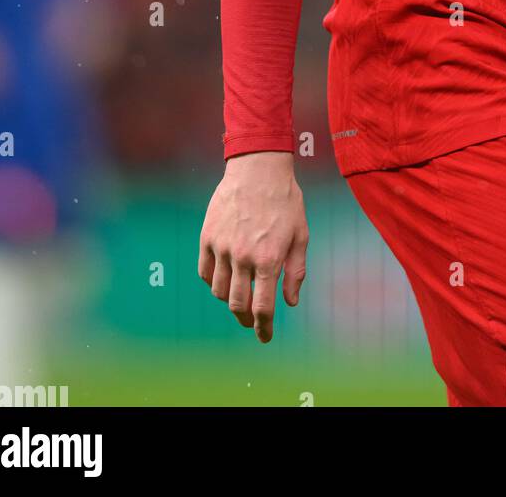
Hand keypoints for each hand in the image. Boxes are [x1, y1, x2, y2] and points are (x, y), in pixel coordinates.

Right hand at [198, 151, 307, 341]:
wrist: (258, 168)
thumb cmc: (285, 201)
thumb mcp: (301, 235)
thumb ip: (296, 271)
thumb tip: (290, 302)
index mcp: (269, 259)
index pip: (262, 308)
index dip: (263, 328)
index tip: (265, 337)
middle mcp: (243, 257)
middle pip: (237, 305)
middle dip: (245, 320)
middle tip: (251, 322)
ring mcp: (222, 247)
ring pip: (218, 291)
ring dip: (229, 301)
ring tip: (239, 298)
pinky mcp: (207, 237)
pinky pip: (205, 272)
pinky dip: (212, 281)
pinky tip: (224, 279)